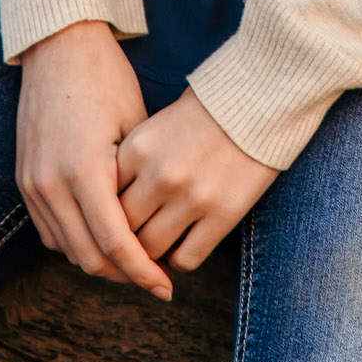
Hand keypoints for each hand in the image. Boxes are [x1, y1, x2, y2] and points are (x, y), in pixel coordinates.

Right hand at [15, 19, 172, 298]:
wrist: (60, 46)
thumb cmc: (107, 79)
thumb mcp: (137, 129)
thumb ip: (141, 184)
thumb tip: (161, 228)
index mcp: (84, 171)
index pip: (115, 245)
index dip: (143, 273)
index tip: (166, 289)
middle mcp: (51, 184)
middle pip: (88, 258)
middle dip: (123, 275)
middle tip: (153, 278)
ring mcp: (32, 184)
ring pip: (66, 249)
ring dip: (98, 262)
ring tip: (132, 261)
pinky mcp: (24, 180)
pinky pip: (49, 230)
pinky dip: (75, 242)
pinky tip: (102, 236)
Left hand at [116, 88, 278, 271]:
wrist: (258, 100)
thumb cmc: (204, 112)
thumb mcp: (155, 127)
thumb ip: (131, 164)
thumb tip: (109, 208)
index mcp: (137, 149)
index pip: (103, 201)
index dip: (105, 217)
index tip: (112, 223)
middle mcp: (159, 175)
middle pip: (123, 230)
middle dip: (124, 241)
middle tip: (130, 246)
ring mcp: (191, 197)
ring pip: (150, 251)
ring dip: (150, 257)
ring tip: (156, 251)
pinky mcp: (222, 214)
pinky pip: (186, 259)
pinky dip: (180, 261)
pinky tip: (183, 248)